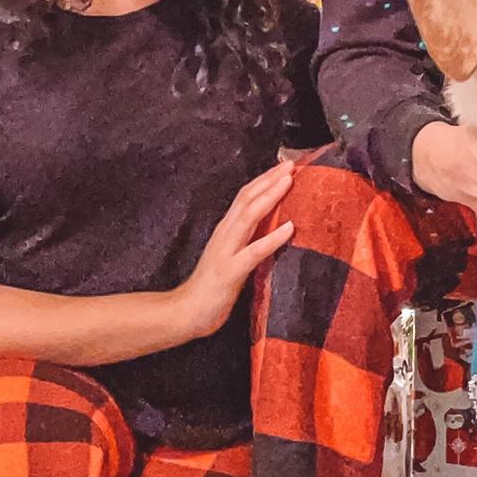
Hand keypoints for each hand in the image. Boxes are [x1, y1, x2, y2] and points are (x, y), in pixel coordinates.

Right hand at [174, 162, 294, 338]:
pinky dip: (272, 238)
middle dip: (269, 179)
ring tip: (289, 182)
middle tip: (290, 164)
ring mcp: (226, 251)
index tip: (283, 166)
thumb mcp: (231, 256)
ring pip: (249, 215)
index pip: (245, 196)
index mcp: (226, 230)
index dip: (263, 180)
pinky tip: (289, 228)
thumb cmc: (211, 287)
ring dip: (270, 196)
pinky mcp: (230, 272)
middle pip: (248, 198)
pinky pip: (254, 251)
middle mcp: (225, 233)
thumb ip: (246, 240)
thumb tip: (271, 227)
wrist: (186, 312)